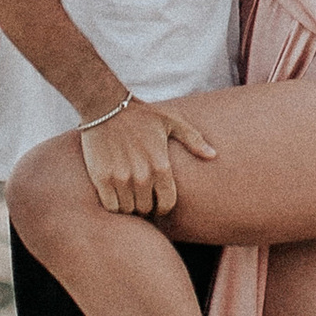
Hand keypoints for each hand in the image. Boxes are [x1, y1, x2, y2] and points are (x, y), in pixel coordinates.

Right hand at [78, 97, 218, 215]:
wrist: (106, 106)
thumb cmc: (142, 114)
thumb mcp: (172, 121)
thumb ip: (193, 139)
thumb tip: (213, 155)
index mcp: (161, 166)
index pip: (167, 204)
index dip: (163, 207)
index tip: (157, 202)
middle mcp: (142, 176)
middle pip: (146, 209)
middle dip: (145, 205)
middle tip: (141, 197)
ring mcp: (121, 178)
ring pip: (128, 210)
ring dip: (129, 206)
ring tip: (128, 196)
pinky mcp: (102, 179)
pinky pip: (111, 206)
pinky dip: (114, 205)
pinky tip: (115, 195)